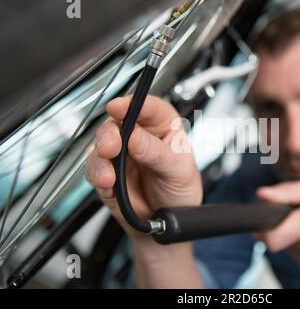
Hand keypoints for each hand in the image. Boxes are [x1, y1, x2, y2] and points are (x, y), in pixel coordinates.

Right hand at [86, 95, 202, 236]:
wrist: (166, 221)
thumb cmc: (180, 188)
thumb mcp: (178, 171)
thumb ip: (156, 153)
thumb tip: (135, 137)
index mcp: (163, 125)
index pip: (149, 107)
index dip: (133, 104)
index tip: (120, 107)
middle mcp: (139, 135)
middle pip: (117, 123)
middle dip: (110, 134)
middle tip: (112, 146)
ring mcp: (121, 153)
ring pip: (100, 146)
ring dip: (100, 160)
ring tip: (109, 177)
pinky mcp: (107, 172)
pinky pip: (94, 170)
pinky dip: (98, 177)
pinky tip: (108, 186)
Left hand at [256, 178, 299, 276]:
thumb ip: (286, 192)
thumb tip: (261, 195)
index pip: (273, 239)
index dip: (263, 229)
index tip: (265, 220)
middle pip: (276, 240)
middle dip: (281, 227)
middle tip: (298, 216)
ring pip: (284, 248)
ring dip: (290, 236)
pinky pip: (294, 256)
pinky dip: (299, 246)